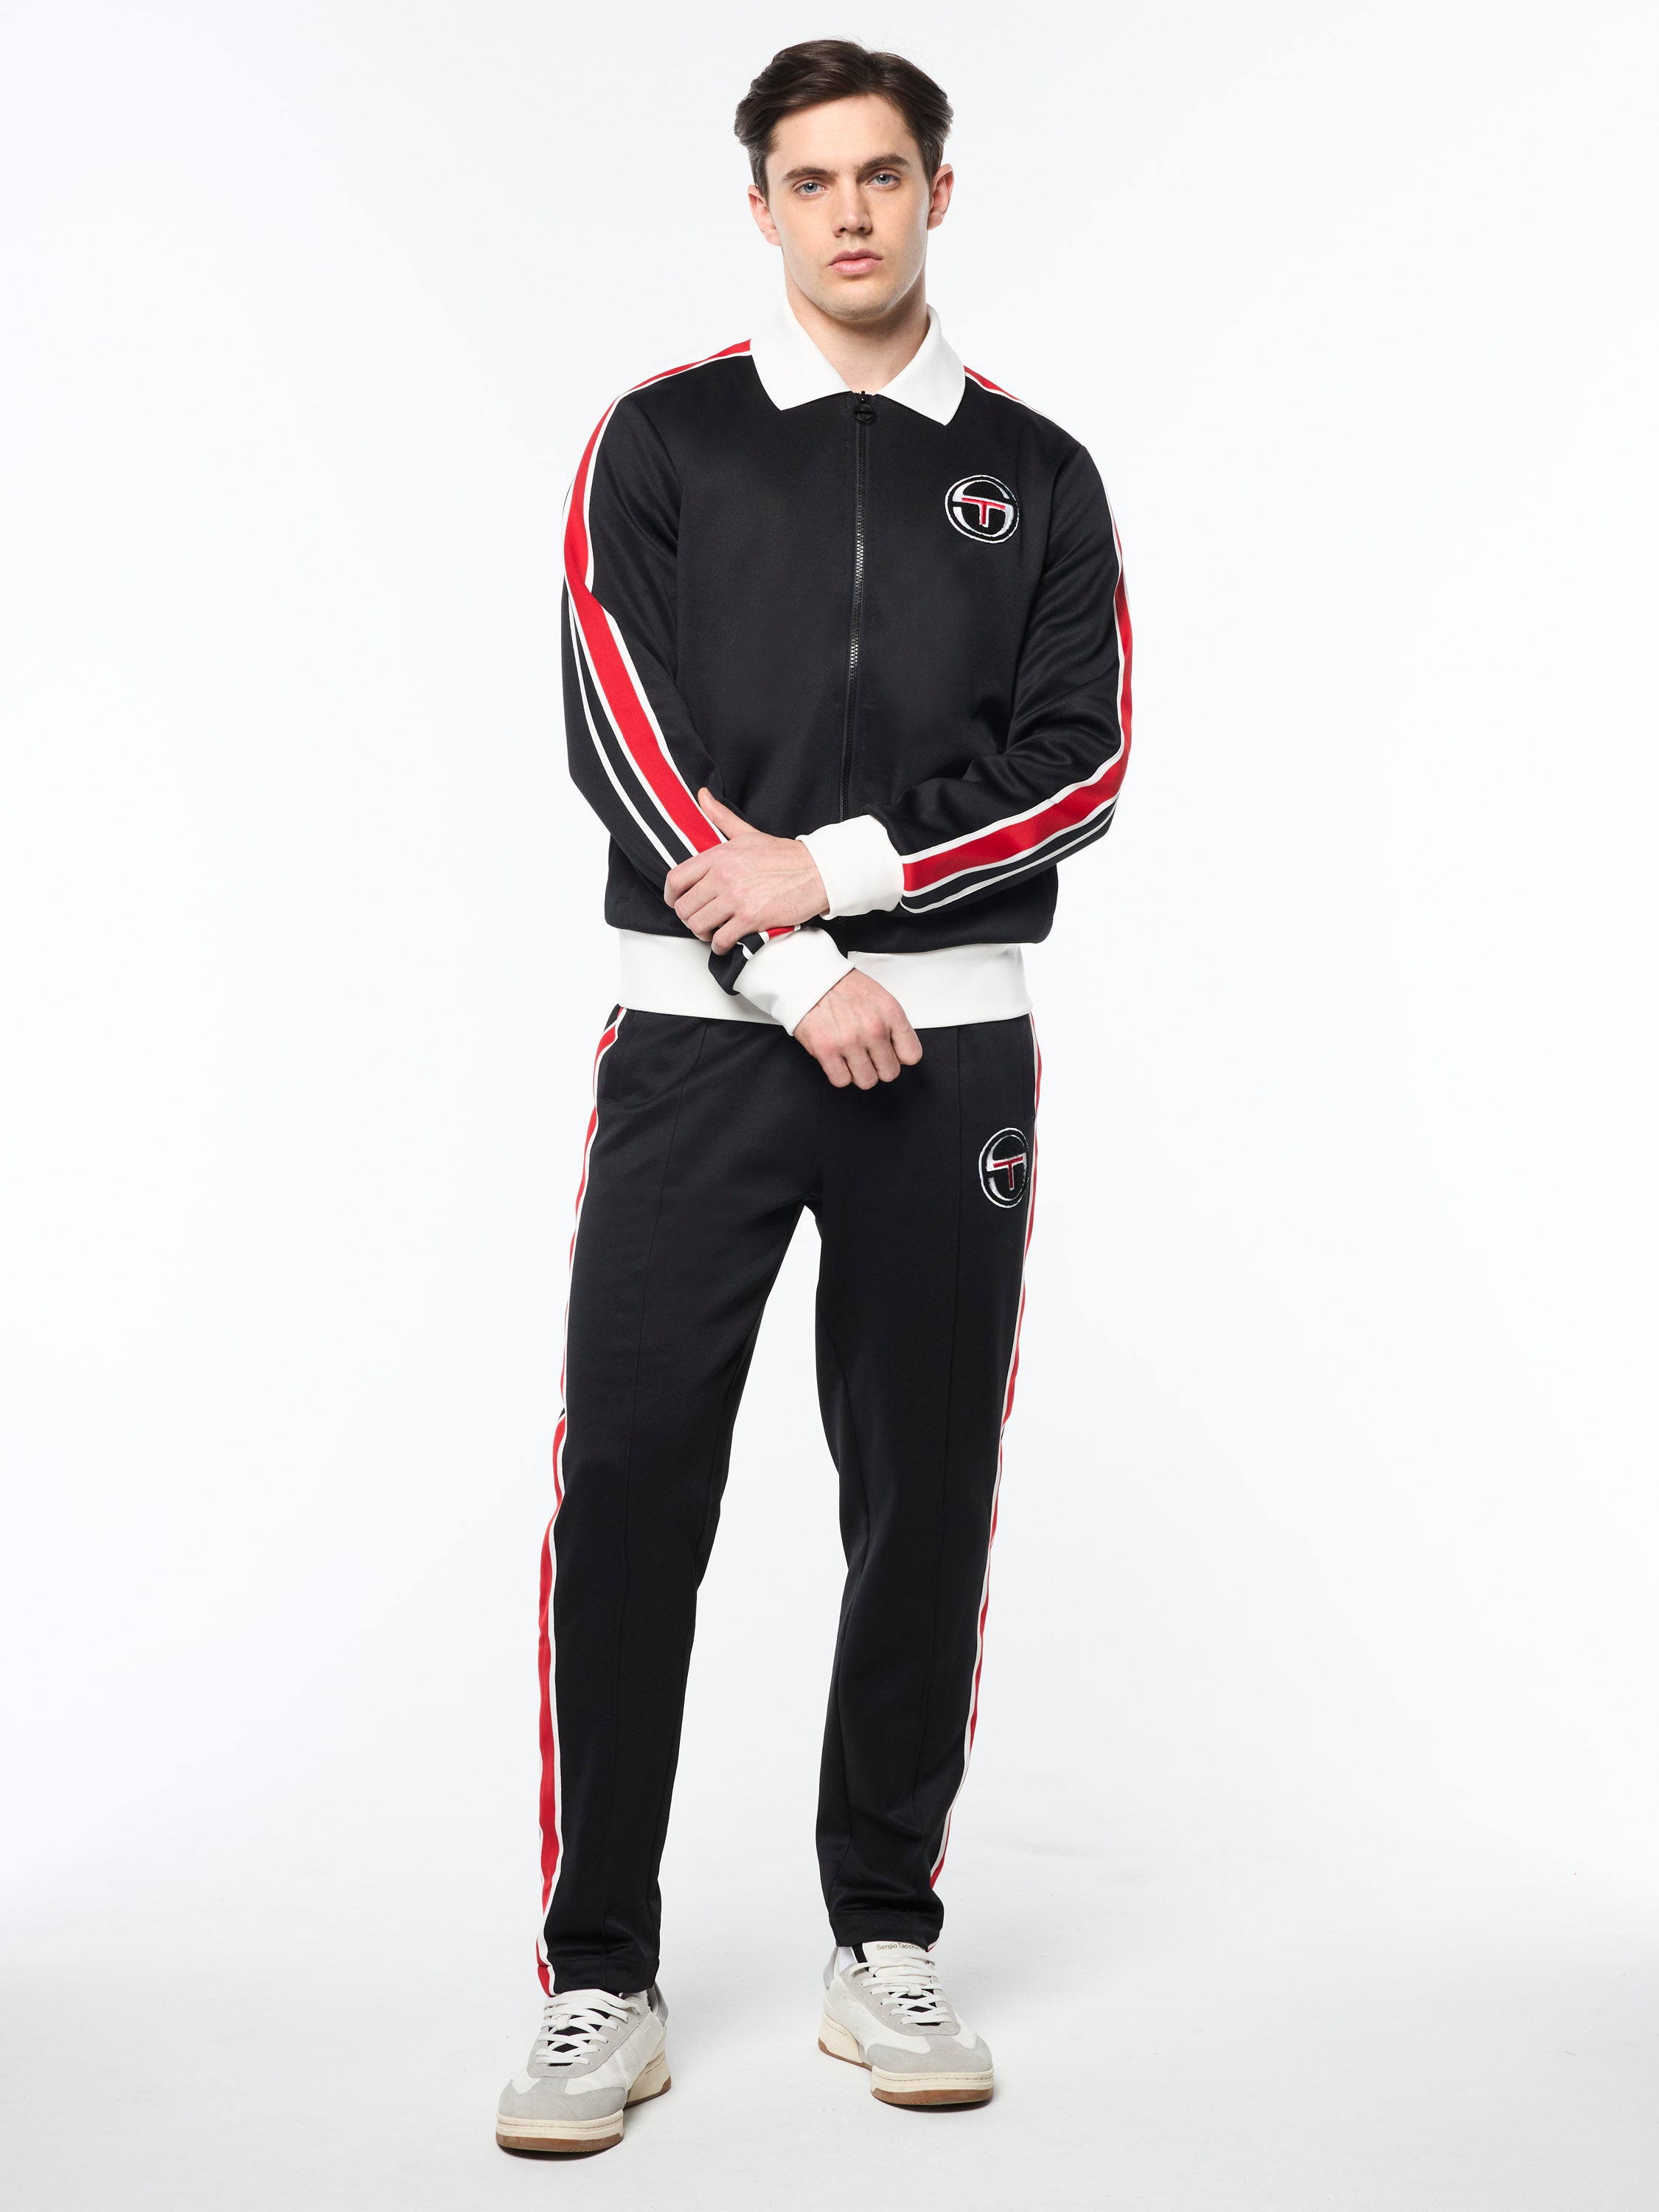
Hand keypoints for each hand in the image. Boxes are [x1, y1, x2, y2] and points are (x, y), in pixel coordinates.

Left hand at [665, 789, 827, 952]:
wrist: (817, 872)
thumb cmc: (785, 856)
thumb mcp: (748, 832)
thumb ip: (721, 817)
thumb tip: (702, 795)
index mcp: (719, 855)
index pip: (676, 878)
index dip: (671, 896)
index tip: (677, 902)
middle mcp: (723, 876)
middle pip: (684, 907)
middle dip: (690, 918)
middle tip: (702, 919)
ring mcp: (736, 898)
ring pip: (698, 925)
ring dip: (703, 933)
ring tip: (713, 931)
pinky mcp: (751, 919)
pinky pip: (721, 940)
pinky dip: (720, 945)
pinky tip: (726, 942)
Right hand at [792, 970, 923, 1089]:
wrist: (811, 978)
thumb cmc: (844, 987)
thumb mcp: (880, 998)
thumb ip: (893, 1025)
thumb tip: (899, 1052)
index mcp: (891, 1014)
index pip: (912, 1055)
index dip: (899, 1057)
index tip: (890, 1053)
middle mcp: (873, 1029)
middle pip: (890, 1073)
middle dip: (879, 1067)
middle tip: (868, 1055)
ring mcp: (850, 1042)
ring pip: (867, 1081)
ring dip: (859, 1073)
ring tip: (851, 1057)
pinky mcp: (826, 1051)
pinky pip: (841, 1080)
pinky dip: (839, 1074)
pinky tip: (837, 1059)